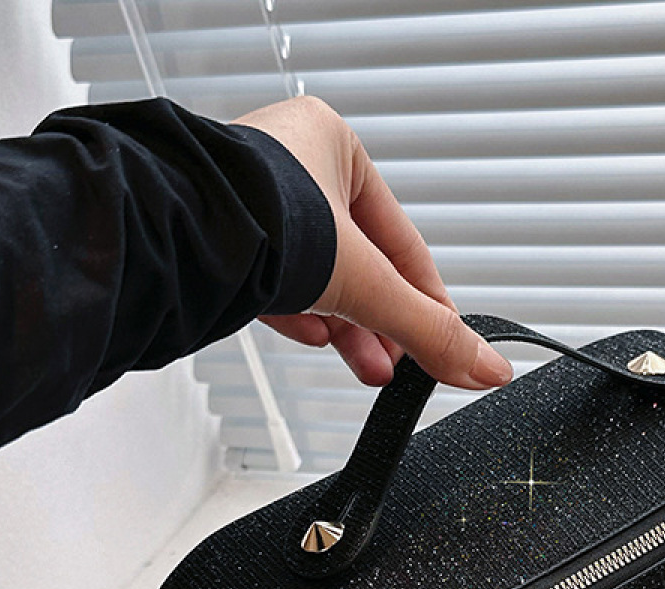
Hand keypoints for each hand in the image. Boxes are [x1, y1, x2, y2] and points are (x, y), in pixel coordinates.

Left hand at [232, 96, 511, 390]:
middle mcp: (290, 164)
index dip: (428, 299)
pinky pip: (275, 282)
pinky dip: (301, 315)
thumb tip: (486, 368)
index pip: (401, 239)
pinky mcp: (223, 238)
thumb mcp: (371, 285)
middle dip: (382, 323)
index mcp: (333, 144)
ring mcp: (252, 202)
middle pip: (360, 263)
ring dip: (348, 329)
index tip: (446, 340)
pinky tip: (319, 338)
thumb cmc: (262, 222)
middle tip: (403, 364)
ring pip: (318, 277)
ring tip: (368, 366)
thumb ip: (432, 331)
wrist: (178, 238)